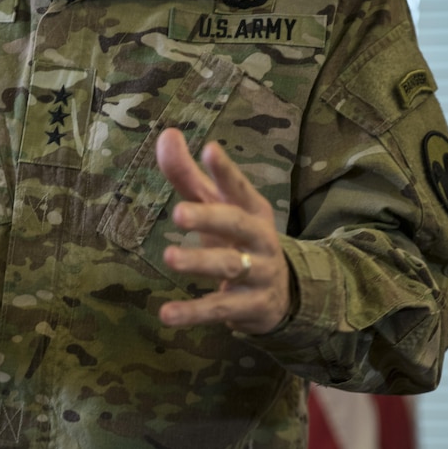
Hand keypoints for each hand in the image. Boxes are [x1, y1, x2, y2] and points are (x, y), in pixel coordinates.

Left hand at [155, 128, 289, 333]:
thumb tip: (167, 133)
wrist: (281, 294)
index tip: (210, 150)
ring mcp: (259, 273)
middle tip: (179, 212)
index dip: (226, 170)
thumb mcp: (216, 207)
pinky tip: (167, 315)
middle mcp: (259, 238)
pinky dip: (193, 313)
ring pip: (229, 266)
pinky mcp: (251, 306)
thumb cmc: (236, 239)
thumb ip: (188, 175)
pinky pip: (220, 309)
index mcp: (251, 209)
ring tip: (169, 256)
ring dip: (199, 262)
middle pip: (236, 224)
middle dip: (209, 217)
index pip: (238, 187)